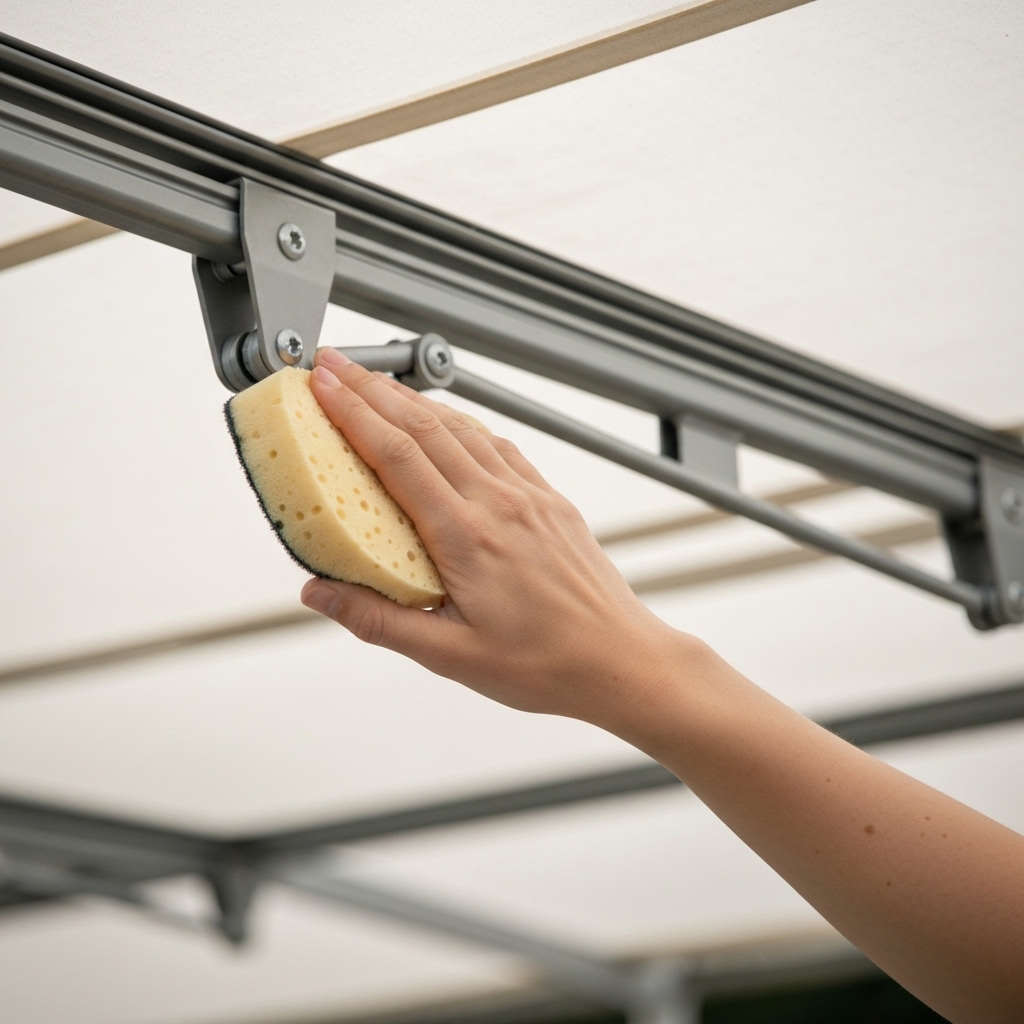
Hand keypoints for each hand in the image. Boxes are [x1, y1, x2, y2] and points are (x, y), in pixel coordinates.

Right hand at [300, 347, 690, 721]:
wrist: (620, 660)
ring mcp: (529, 496)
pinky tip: (448, 421)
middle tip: (334, 366)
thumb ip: (379, 621)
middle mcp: (500, 503)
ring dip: (414, 399)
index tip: (322, 385)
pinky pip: (497, 445)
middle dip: (372, 389)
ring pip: (462, 427)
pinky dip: (462, 422)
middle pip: (425, 426)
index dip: (354, 413)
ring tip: (377, 383)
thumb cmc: (546, 664)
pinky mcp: (549, 500)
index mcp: (468, 537)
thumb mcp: (450, 656)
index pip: (397, 456)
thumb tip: (319, 594)